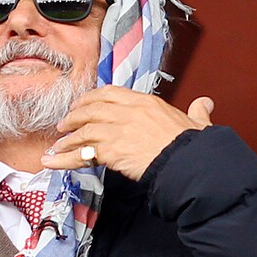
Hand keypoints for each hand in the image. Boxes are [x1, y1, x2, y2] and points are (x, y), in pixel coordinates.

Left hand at [41, 87, 214, 180]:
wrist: (188, 163)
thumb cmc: (192, 146)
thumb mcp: (197, 124)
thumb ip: (197, 113)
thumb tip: (205, 104)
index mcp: (145, 102)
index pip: (110, 94)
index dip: (92, 99)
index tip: (83, 105)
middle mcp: (127, 112)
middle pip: (91, 109)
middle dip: (75, 116)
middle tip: (64, 124)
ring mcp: (116, 130)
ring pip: (82, 131)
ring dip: (67, 139)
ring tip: (56, 146)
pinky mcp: (110, 151)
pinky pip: (80, 154)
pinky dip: (63, 158)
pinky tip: (52, 161)